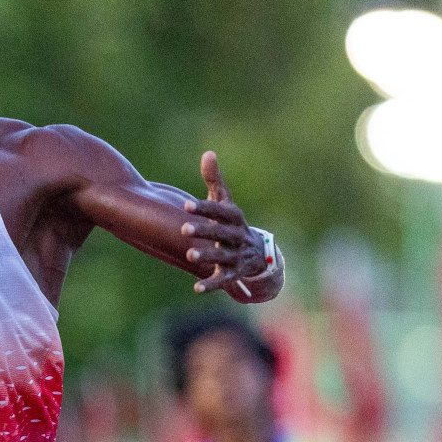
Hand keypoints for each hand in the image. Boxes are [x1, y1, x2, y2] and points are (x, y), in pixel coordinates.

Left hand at [179, 152, 268, 294]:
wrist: (258, 253)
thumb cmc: (232, 223)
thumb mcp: (225, 201)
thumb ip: (214, 180)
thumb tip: (207, 153)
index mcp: (233, 216)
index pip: (219, 210)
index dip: (204, 208)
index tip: (186, 205)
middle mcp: (236, 235)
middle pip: (220, 232)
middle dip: (204, 230)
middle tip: (183, 228)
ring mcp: (236, 255)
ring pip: (222, 255)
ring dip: (207, 255)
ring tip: (189, 254)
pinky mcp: (234, 273)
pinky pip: (223, 279)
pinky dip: (211, 284)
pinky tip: (197, 288)